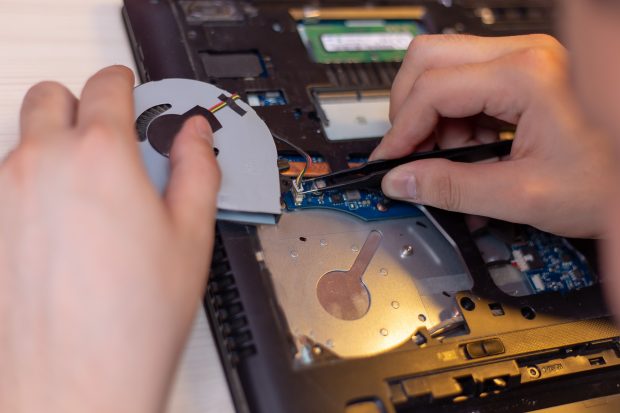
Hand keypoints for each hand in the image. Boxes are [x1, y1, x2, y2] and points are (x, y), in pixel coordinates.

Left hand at [0, 66, 219, 411]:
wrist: (76, 380)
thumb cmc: (133, 317)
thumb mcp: (191, 233)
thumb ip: (197, 168)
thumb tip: (196, 136)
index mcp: (99, 156)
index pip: (107, 85)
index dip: (125, 82)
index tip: (131, 91)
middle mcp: (42, 165)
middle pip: (51, 96)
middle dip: (82, 103)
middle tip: (111, 133)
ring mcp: (6, 195)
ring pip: (25, 137)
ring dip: (57, 142)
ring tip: (94, 186)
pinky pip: (9, 180)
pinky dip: (35, 181)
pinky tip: (68, 224)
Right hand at [371, 34, 614, 237]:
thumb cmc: (608, 183)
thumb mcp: (522, 194)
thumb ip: (451, 188)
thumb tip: (402, 181)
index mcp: (527, 75)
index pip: (432, 88)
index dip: (401, 129)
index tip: (390, 161)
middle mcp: (524, 55)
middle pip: (429, 59)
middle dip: (408, 110)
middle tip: (409, 151)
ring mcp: (524, 60)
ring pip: (442, 71)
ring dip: (432, 119)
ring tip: (453, 161)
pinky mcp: (523, 74)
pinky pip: (465, 85)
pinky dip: (453, 120)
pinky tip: (470, 150)